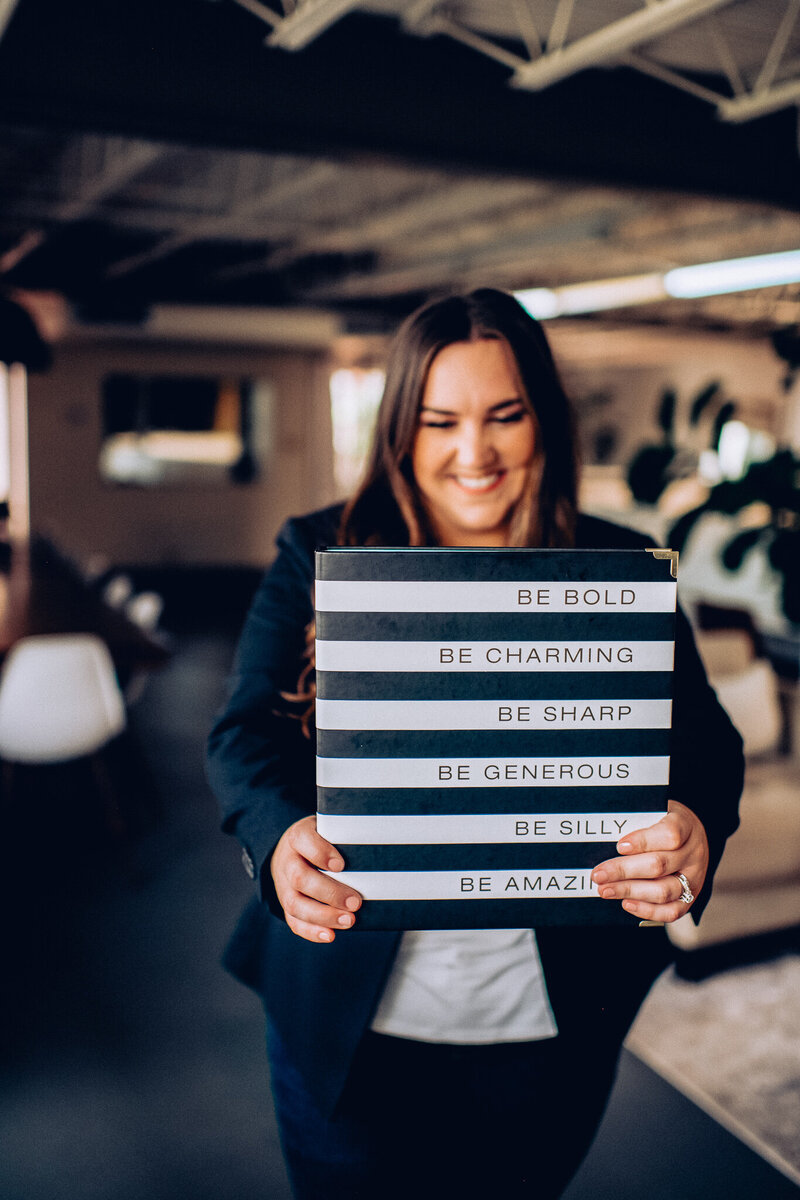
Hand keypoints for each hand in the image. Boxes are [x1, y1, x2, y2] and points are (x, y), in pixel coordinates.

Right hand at [270, 814, 361, 942]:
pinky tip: (330, 935)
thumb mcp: (328, 829)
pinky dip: (311, 931)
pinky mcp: (286, 904)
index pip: (303, 840)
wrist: (290, 851)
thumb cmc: (321, 840)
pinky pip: (293, 921)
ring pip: (294, 903)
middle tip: (355, 902)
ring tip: (348, 921)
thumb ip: (345, 837)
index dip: (320, 853)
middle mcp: (287, 861)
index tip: (341, 865)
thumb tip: (377, 851)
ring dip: (322, 916)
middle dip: (329, 893)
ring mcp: (283, 885)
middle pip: (300, 878)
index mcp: (297, 837)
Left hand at [591, 800, 708, 922]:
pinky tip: (626, 903)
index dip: (643, 841)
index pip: (669, 834)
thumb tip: (606, 835)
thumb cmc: (664, 822)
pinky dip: (647, 910)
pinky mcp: (690, 898)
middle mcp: (693, 854)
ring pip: (664, 890)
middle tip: (599, 874)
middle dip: (624, 871)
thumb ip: (636, 821)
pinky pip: (672, 911)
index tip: (619, 846)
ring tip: (605, 889)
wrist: (692, 837)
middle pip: (659, 865)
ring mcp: (694, 878)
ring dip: (629, 891)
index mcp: (686, 826)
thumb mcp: (656, 811)